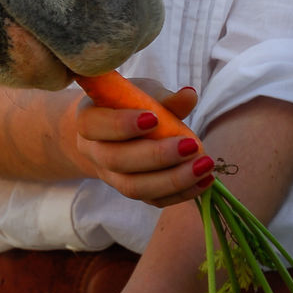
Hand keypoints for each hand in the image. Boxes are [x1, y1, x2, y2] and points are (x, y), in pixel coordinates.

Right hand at [72, 79, 213, 207]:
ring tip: (203, 166)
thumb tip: (190, 95)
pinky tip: (205, 180)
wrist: (116, 129)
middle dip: (156, 156)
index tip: (153, 118)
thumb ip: (163, 97)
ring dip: (173, 179)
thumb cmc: (128, 103)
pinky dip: (181, 193)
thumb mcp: (141, 92)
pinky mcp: (132, 192)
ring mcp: (111, 177)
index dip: (122, 124)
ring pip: (134, 187)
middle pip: (117, 160)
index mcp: (88, 120)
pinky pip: (153, 200)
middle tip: (190, 145)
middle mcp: (93, 152)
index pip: (96, 125)